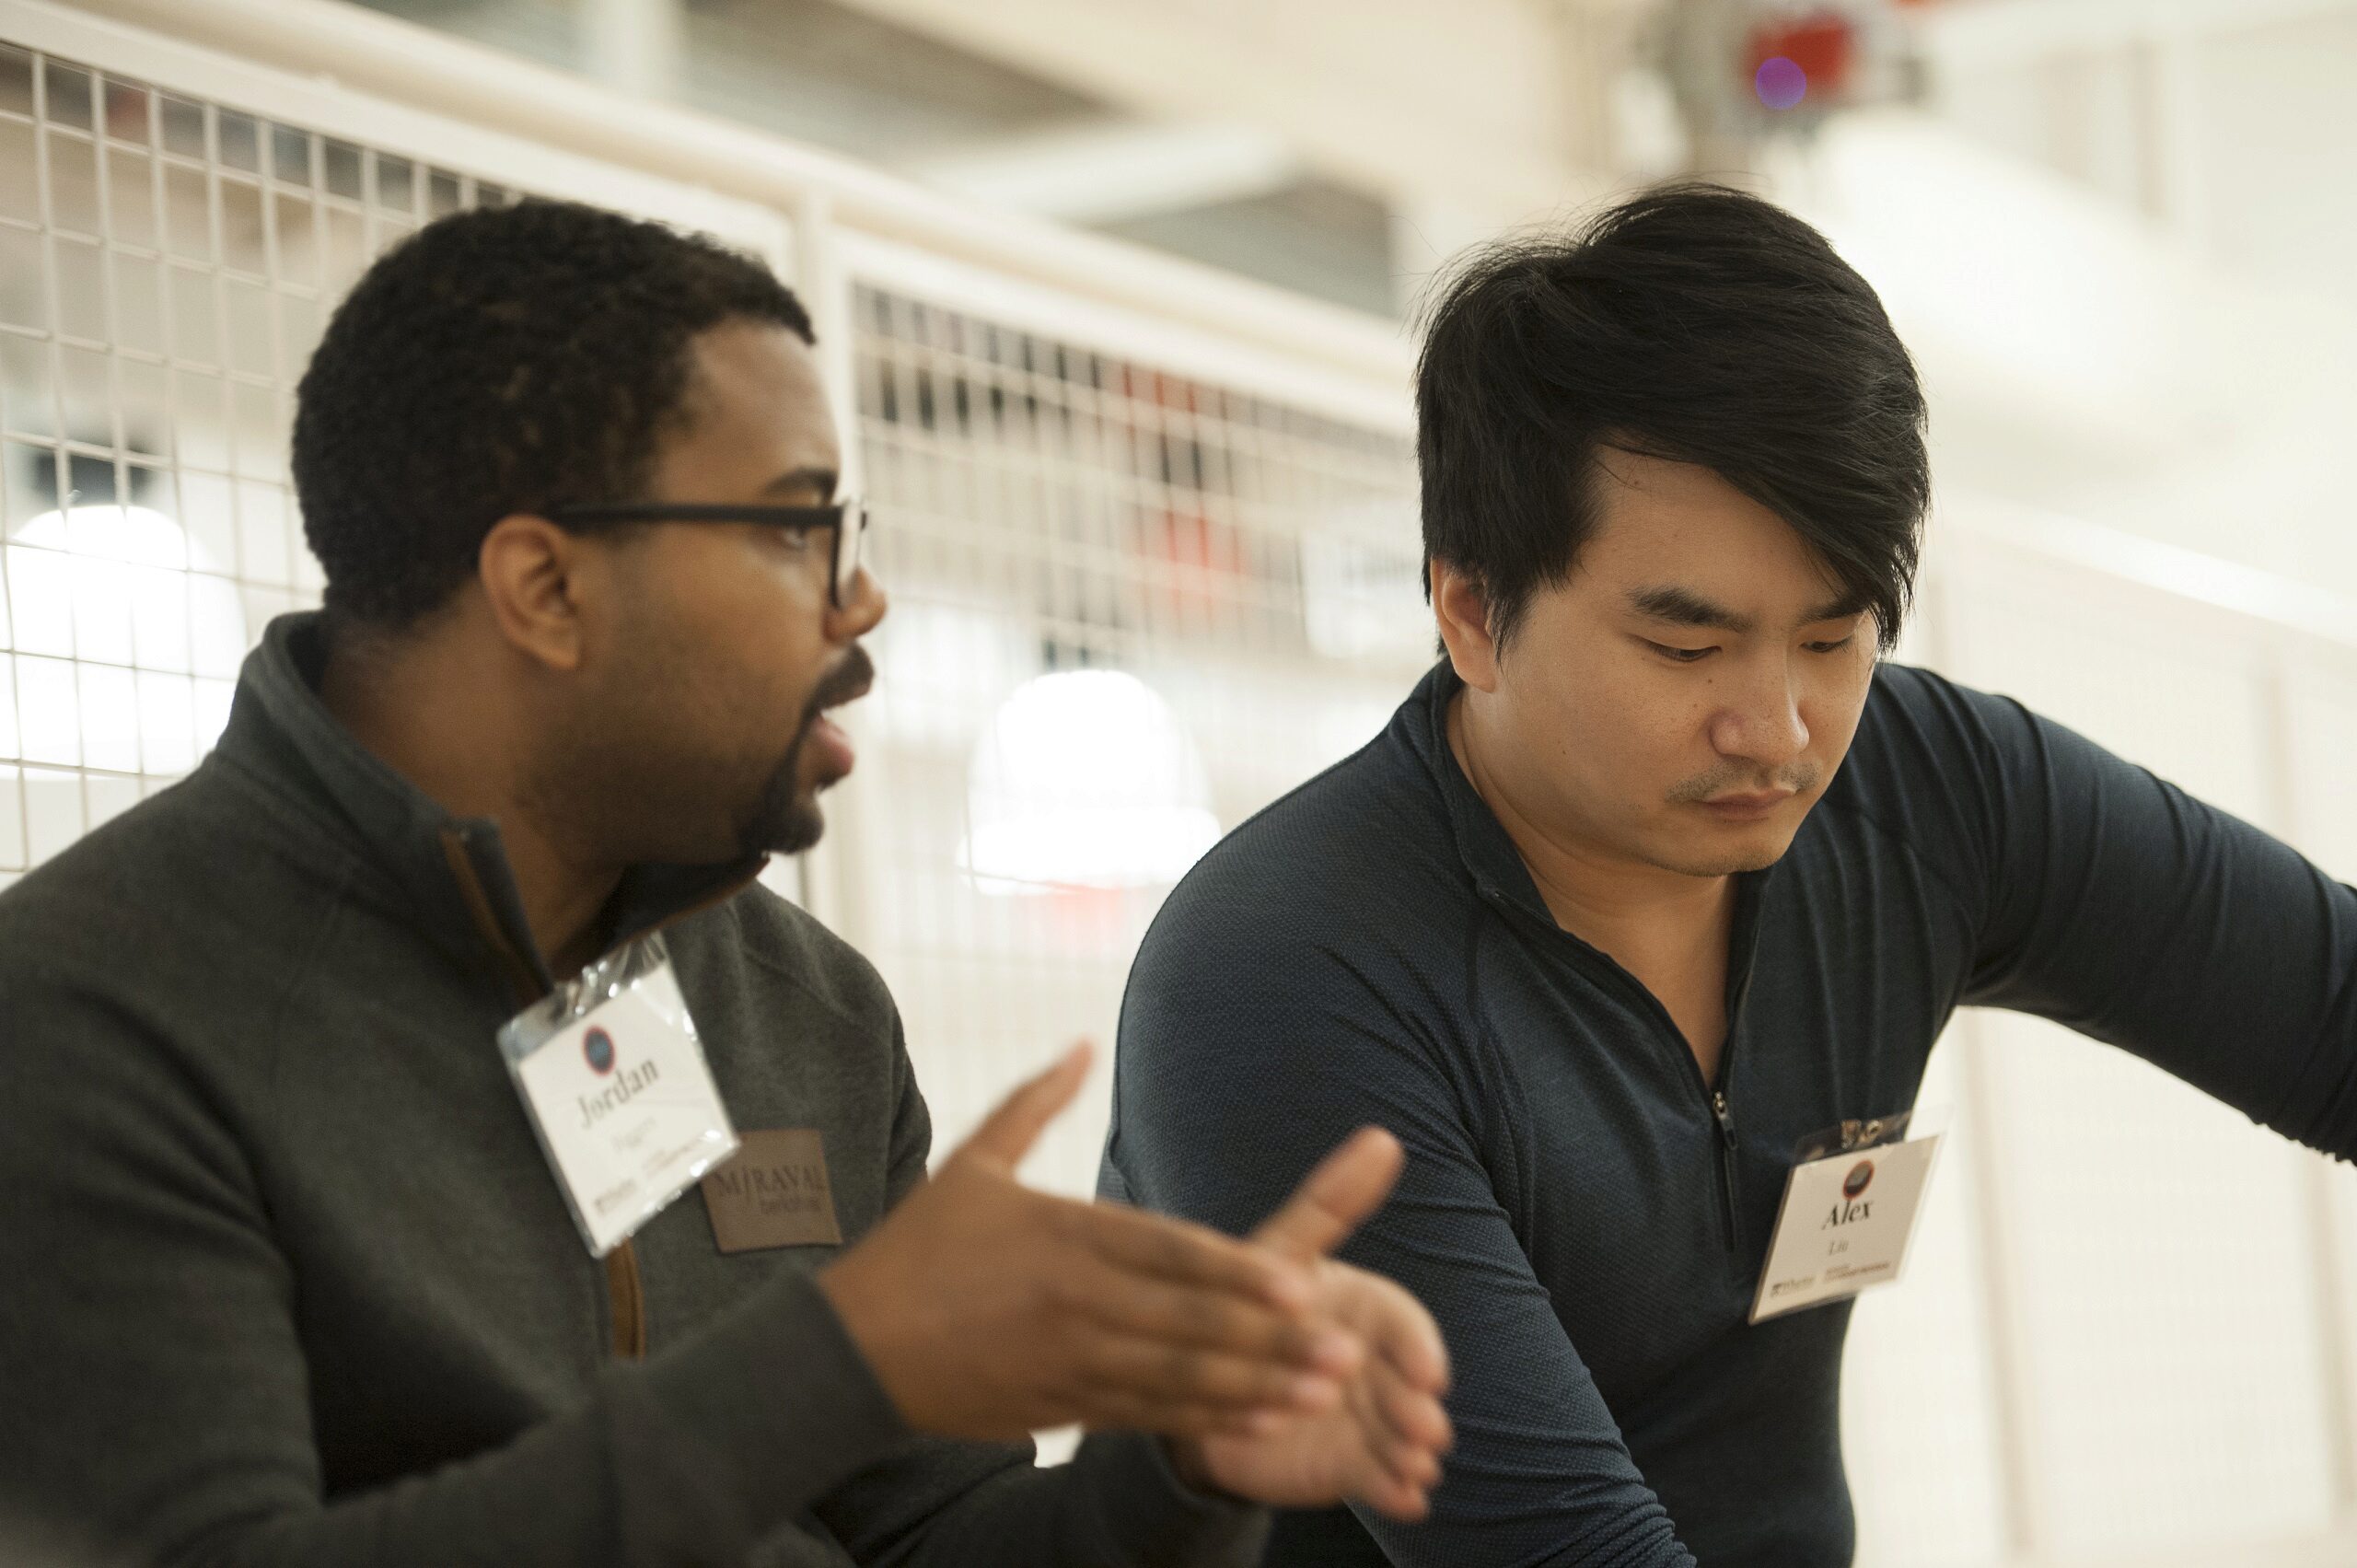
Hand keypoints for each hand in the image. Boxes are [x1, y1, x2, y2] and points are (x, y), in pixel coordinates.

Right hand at [818, 1044, 1356, 1441]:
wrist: (847, 1352)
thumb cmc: (914, 1250)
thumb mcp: (971, 1165)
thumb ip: (1035, 1103)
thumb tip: (1082, 1043)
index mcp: (1059, 1236)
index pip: (1163, 1250)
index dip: (1233, 1271)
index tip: (1297, 1280)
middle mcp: (1072, 1302)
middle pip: (1187, 1320)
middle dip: (1270, 1337)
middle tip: (1346, 1348)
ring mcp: (1068, 1361)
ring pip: (1177, 1377)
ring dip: (1256, 1385)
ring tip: (1324, 1389)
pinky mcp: (1060, 1406)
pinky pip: (1145, 1415)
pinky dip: (1205, 1420)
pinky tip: (1261, 1420)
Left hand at [1170, 1129, 1453, 1520]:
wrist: (1210, 1376)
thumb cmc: (1254, 1298)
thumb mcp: (1284, 1251)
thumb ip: (1332, 1203)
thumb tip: (1384, 1137)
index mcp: (1367, 1309)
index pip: (1405, 1327)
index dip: (1418, 1351)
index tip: (1428, 1374)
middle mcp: (1375, 1364)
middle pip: (1407, 1387)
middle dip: (1418, 1408)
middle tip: (1424, 1430)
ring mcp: (1365, 1417)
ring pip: (1399, 1437)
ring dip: (1413, 1452)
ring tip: (1415, 1467)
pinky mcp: (1349, 1464)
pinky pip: (1378, 1479)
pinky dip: (1395, 1491)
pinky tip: (1407, 1501)